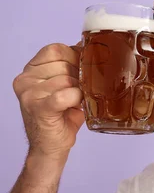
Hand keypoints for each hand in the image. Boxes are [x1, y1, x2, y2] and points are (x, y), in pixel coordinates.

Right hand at [13, 43, 84, 160]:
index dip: (75, 57)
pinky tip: (76, 106)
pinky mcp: (38, 107)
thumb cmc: (62, 115)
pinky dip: (76, 98)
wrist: (51, 146)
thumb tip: (90, 46)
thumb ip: (73, 65)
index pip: (56, 49)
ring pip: (66, 78)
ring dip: (79, 90)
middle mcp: (25, 79)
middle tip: (80, 91)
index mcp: (30, 70)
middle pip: (63, 63)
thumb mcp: (66, 85)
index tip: (82, 71)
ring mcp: (29, 93)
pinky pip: (64, 94)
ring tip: (77, 101)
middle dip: (79, 76)